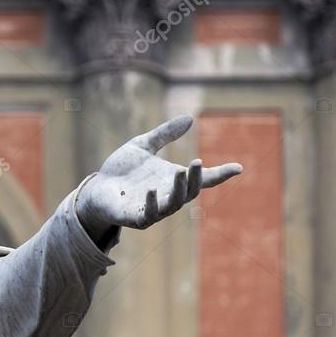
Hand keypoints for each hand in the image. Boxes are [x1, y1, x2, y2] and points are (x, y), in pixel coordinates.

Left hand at [75, 115, 241, 240]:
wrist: (97, 187)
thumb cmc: (122, 169)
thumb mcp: (143, 145)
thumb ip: (165, 134)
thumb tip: (190, 118)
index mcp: (173, 180)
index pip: (202, 180)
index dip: (220, 174)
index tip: (238, 167)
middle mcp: (167, 196)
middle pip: (190, 192)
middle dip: (196, 179)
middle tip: (197, 162)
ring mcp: (152, 210)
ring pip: (173, 205)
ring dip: (179, 190)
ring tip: (181, 172)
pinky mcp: (134, 218)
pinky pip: (147, 215)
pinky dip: (152, 204)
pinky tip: (151, 190)